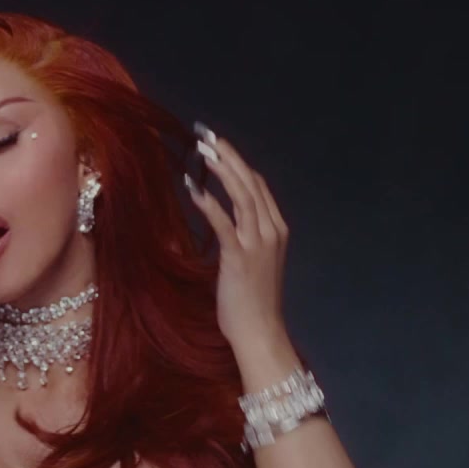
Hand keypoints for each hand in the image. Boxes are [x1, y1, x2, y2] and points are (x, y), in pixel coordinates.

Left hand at [184, 124, 295, 357]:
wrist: (260, 332)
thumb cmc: (251, 302)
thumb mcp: (253, 262)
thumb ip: (243, 237)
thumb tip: (224, 220)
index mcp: (276, 229)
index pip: (258, 185)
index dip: (238, 162)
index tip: (217, 146)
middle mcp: (271, 230)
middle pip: (250, 182)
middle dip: (228, 155)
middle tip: (206, 135)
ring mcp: (257, 243)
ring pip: (241, 194)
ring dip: (221, 169)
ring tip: (201, 150)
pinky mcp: (239, 257)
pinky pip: (223, 222)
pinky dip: (208, 202)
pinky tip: (192, 187)